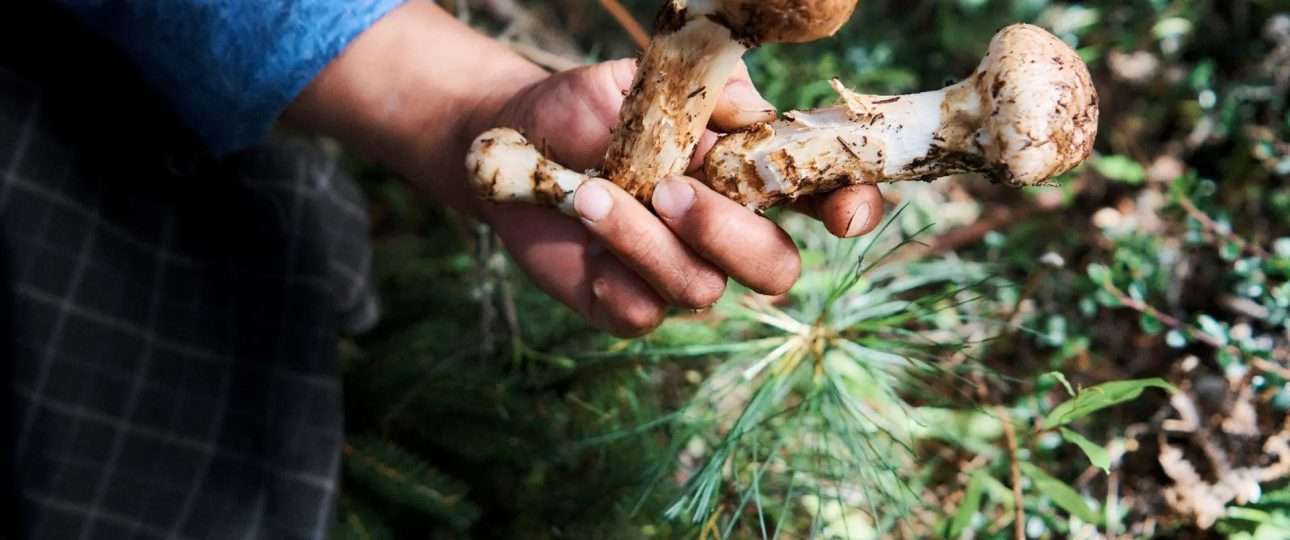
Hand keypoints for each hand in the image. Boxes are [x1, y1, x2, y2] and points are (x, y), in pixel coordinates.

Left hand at [284, 2, 884, 336]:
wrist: (510, 143)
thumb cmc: (589, 109)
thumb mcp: (647, 84)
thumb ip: (709, 93)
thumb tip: (756, 111)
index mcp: (749, 177)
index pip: (824, 201)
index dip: (849, 211)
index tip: (842, 215)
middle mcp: (725, 234)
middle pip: (777, 268)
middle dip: (731, 233)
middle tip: (671, 190)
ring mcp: (678, 274)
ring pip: (702, 287)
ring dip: (647, 240)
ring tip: (593, 194)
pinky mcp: (627, 305)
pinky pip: (642, 311)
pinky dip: (612, 270)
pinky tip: (580, 222)